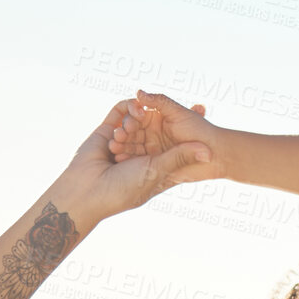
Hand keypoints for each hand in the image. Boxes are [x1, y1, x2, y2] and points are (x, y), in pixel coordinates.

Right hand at [52, 99, 212, 224]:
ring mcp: (123, 142)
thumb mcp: (157, 170)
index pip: (174, 143)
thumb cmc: (125, 188)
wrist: (89, 192)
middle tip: (176, 107)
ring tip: (136, 121)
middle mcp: (140, 152)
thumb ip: (180, 156)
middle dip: (164, 117)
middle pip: (155, 127)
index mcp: (155, 165)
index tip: (201, 113)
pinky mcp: (106, 133)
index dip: (186, 131)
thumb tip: (208, 151)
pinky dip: (126, 108)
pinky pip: (118, 114)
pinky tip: (134, 107)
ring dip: (139, 117)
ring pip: (137, 120)